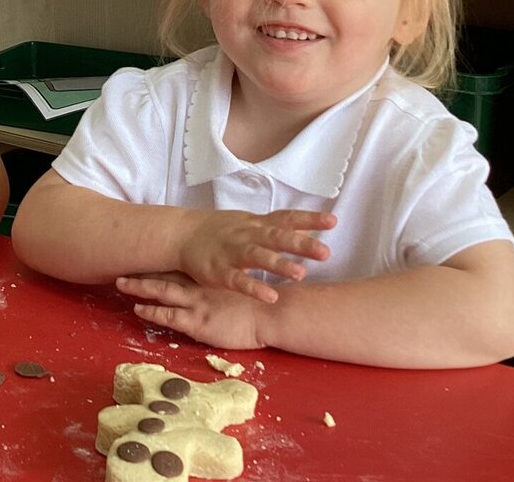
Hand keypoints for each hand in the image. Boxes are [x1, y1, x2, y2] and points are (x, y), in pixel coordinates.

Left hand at [117, 272, 267, 349]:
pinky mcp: (197, 322)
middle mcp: (198, 286)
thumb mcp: (240, 284)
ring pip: (161, 291)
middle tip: (121, 265)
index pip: (177, 266)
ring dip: (139, 287)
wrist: (271, 313)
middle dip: (141, 271)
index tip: (140, 254)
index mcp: (208, 277)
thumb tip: (218, 275)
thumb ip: (226, 279)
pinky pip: (169, 316)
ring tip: (120, 283)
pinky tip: (138, 310)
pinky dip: (152, 312)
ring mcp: (195, 303)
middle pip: (164, 274)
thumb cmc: (259, 301)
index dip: (158, 261)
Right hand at [179, 209, 334, 302]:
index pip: (286, 218)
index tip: (332, 221)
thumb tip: (305, 229)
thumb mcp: (248, 223)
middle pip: (276, 237)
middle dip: (301, 244)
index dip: (309, 219)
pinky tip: (271, 296)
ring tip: (301, 273)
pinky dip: (254, 287)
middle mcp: (247, 235)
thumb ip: (274, 227)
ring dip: (279, 264)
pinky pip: (238, 280)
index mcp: (256, 224)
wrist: (181, 235)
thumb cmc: (220, 231)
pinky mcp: (219, 271)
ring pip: (258, 256)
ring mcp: (232, 252)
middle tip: (325, 252)